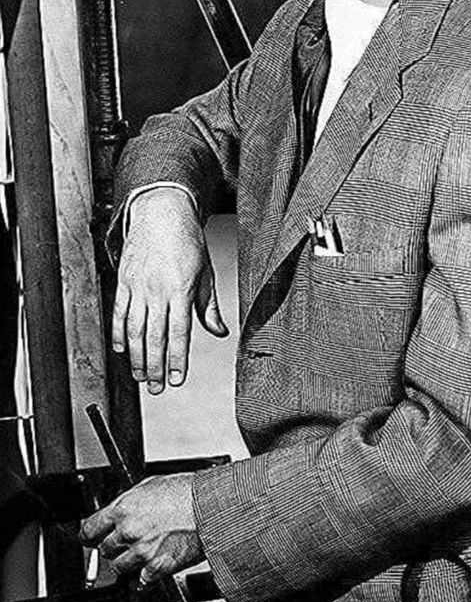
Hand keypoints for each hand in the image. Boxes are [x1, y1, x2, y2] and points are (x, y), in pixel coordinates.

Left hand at [79, 473, 203, 584]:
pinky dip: (147, 574)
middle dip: (116, 546)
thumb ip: (130, 502)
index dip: (90, 535)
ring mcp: (142, 551)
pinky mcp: (156, 568)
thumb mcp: (152, 485)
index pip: (89, 530)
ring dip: (130, 561)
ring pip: (119, 568)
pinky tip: (157, 561)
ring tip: (146, 550)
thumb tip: (118, 512)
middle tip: (131, 540)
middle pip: (105, 550)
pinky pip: (141, 580)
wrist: (211, 508)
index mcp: (124, 508)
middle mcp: (129, 530)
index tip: (92, 538)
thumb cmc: (188, 492)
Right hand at [113, 188, 227, 392]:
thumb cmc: (187, 241)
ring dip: (137, 357)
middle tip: (157, 388)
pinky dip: (118, 334)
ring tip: (141, 376)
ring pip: (134, 330)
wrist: (161, 213)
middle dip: (156, 367)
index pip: (179, 333)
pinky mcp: (124, 281)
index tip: (177, 380)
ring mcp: (138, 286)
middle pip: (154, 337)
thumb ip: (209, 306)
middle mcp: (157, 290)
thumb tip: (220, 332)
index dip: (178, 360)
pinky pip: (118, 312)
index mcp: (181, 289)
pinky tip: (122, 350)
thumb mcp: (206, 273)